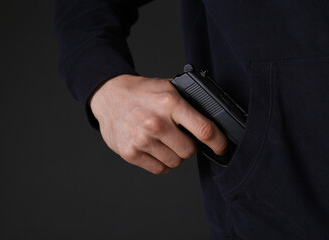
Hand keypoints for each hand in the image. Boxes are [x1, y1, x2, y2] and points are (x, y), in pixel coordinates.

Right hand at [89, 74, 227, 174]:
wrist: (109, 96)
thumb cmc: (140, 93)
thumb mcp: (167, 87)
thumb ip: (188, 102)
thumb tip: (212, 119)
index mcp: (169, 103)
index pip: (204, 130)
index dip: (218, 142)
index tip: (221, 147)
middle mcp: (155, 123)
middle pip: (189, 151)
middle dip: (188, 146)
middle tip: (179, 136)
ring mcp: (142, 139)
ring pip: (175, 162)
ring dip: (174, 155)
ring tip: (164, 141)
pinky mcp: (130, 152)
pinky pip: (159, 169)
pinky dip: (162, 162)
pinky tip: (155, 149)